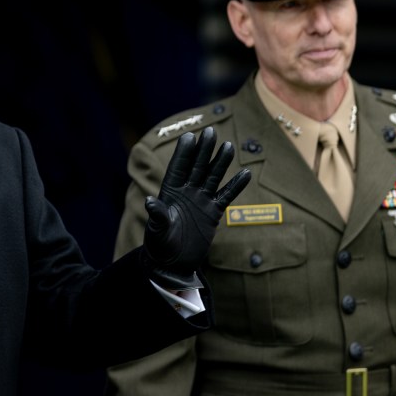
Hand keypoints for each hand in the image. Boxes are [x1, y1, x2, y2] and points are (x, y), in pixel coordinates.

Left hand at [142, 126, 251, 289]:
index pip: (177, 168)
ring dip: (220, 162)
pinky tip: (246, 173)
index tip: (189, 136)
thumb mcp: (157, 231)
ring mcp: (200, 201)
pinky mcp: (212, 213)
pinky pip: (226, 195)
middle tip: (210, 132)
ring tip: (228, 145)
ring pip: (213, 177)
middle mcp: (186, 193)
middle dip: (203, 150)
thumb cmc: (160, 246)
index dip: (183, 153)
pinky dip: (236, 185)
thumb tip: (150, 202)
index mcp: (169, 193)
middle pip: (197, 167)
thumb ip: (157, 216)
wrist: (173, 263)